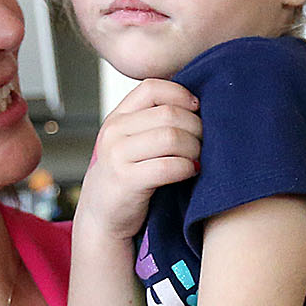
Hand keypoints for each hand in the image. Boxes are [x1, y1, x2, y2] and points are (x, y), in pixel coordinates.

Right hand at [72, 80, 199, 247]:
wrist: (102, 217)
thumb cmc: (128, 177)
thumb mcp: (131, 142)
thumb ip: (152, 122)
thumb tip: (197, 104)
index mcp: (118, 117)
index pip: (152, 88)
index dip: (181, 95)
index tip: (196, 110)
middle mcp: (114, 132)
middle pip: (169, 114)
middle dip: (195, 127)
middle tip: (203, 142)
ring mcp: (117, 156)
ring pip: (171, 138)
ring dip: (194, 148)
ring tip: (197, 158)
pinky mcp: (126, 181)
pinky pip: (168, 167)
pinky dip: (187, 168)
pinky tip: (191, 172)